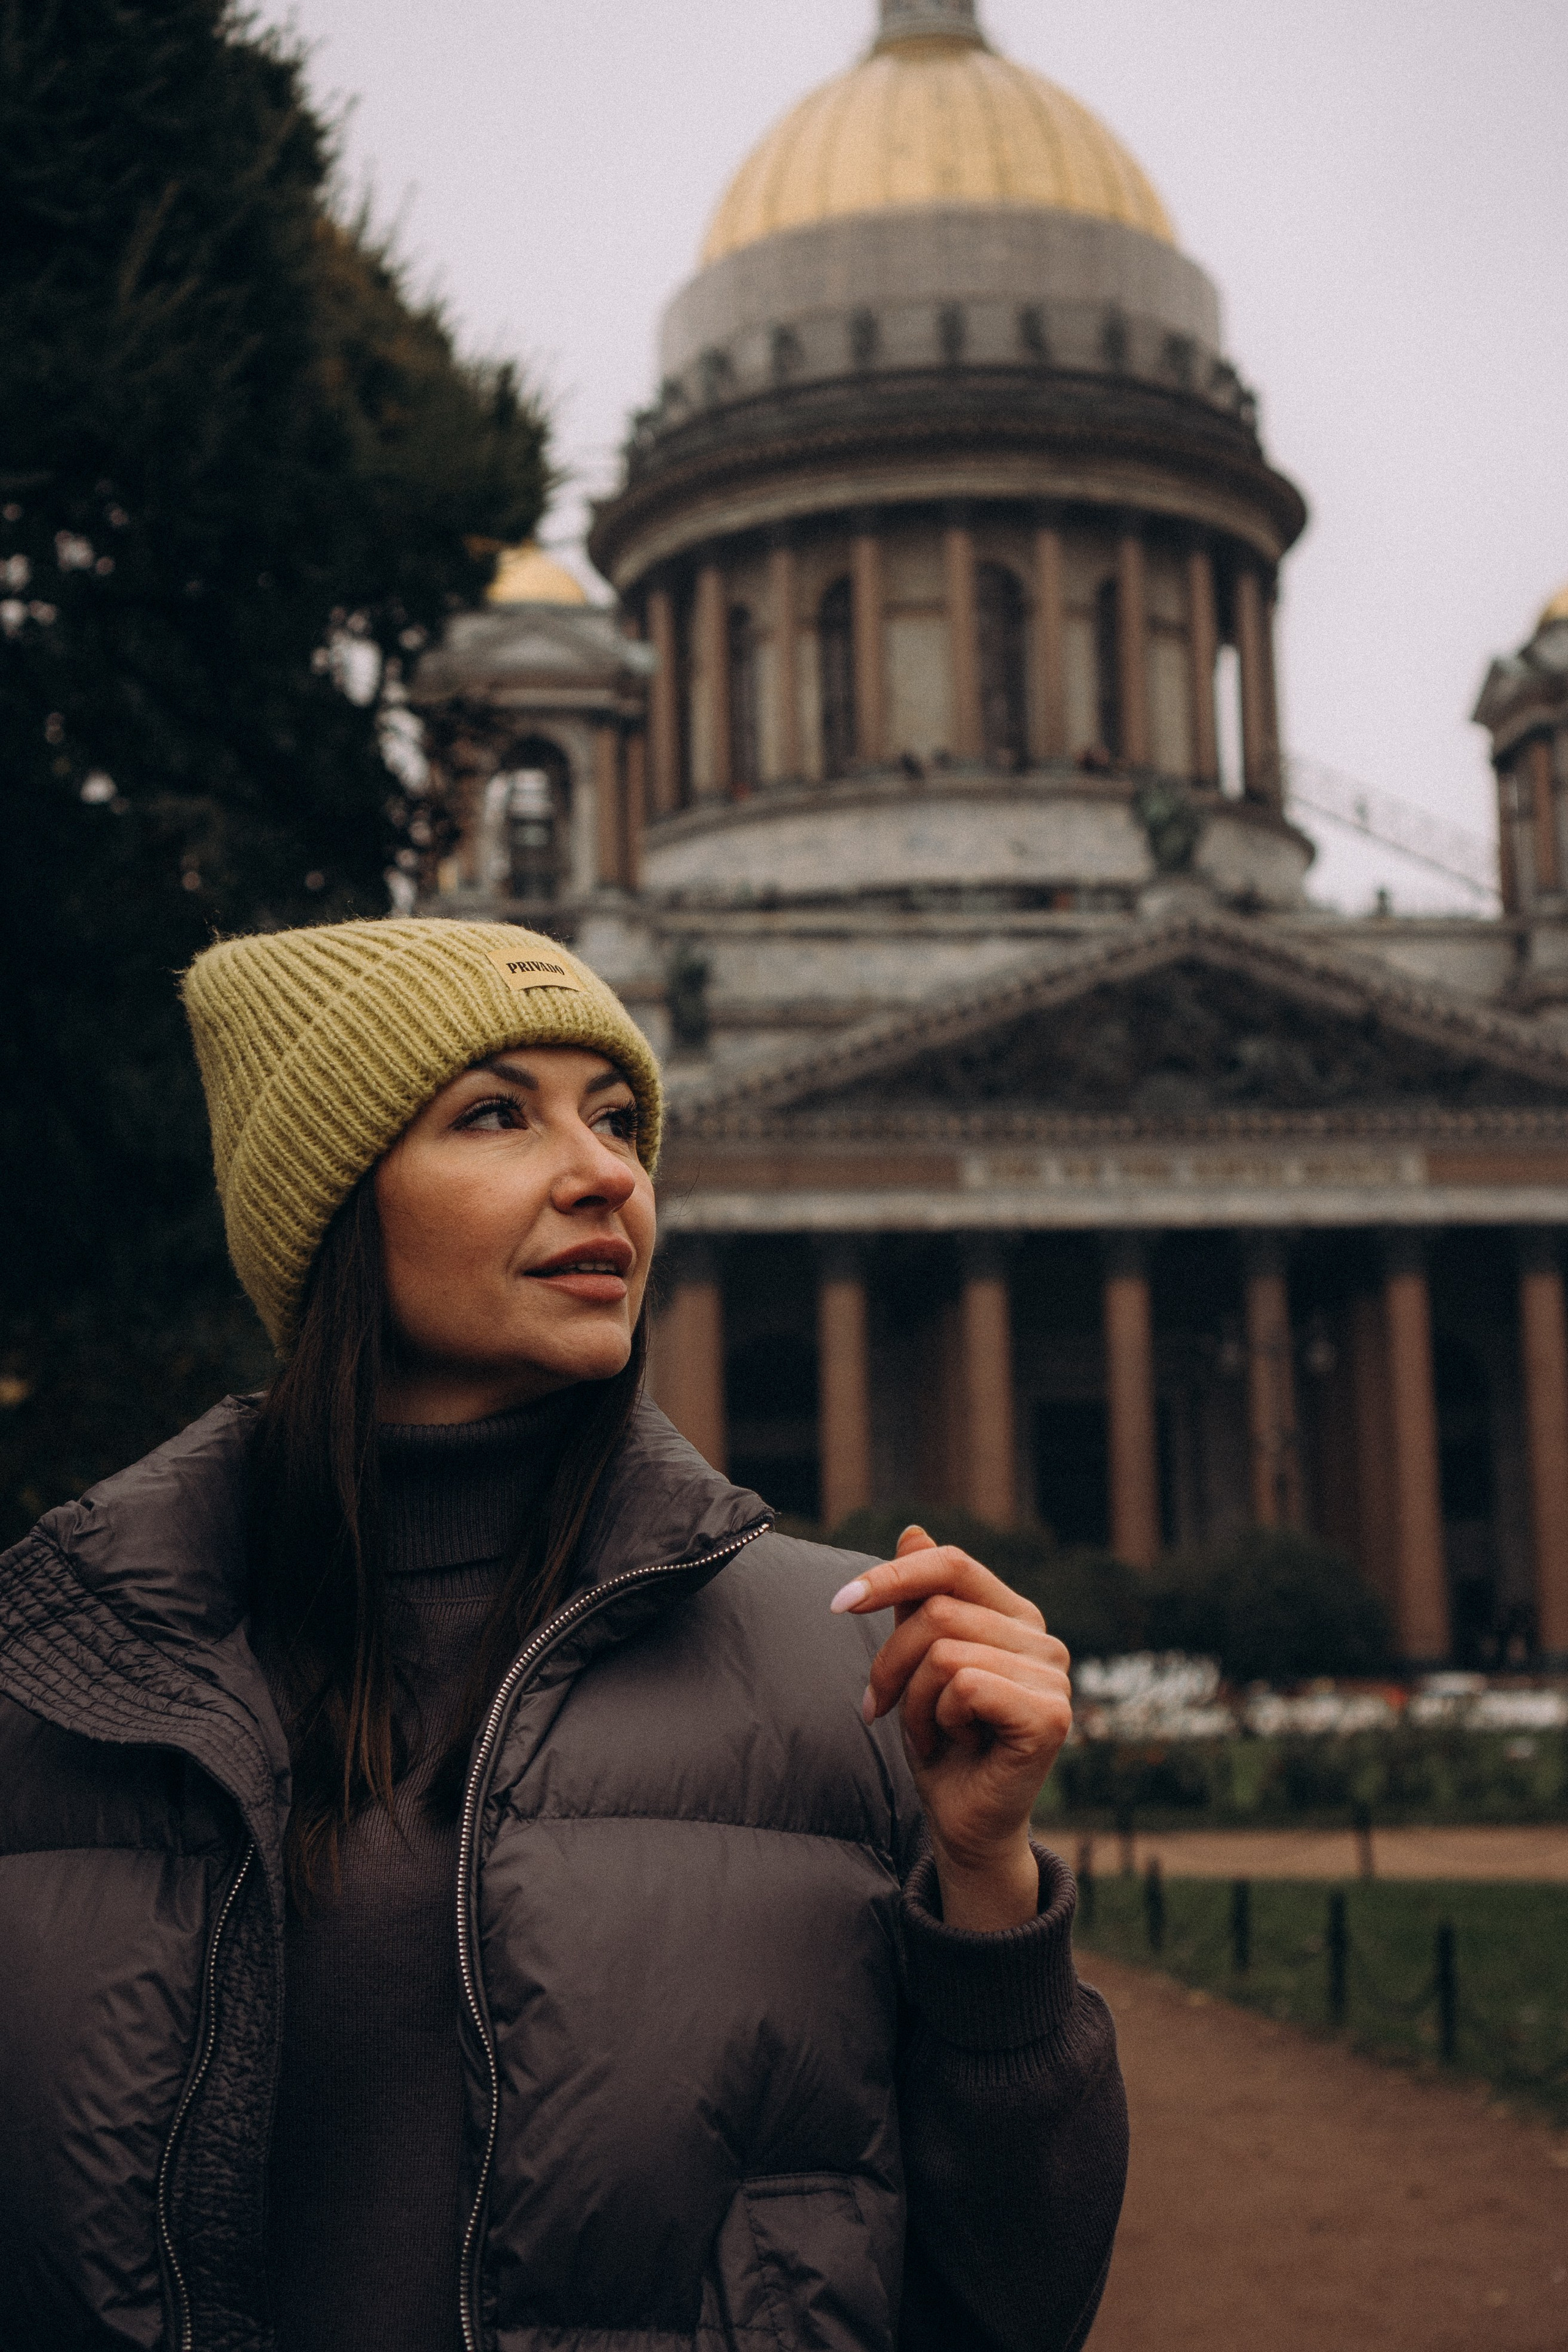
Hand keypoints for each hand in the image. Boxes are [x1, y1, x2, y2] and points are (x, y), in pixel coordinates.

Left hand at [831, 1526, 1072, 1932]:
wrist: (963, 1824)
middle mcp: (1044, 1639)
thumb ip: (918, 1601)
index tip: (838, 1603)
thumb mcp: (916, 1665)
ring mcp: (1054, 1678)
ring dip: (914, 1701)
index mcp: (1016, 1616)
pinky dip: (938, 1719)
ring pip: (945, 1651)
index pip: (952, 1564)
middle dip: (892, 1663)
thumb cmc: (942, 1744)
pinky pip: (965, 1685)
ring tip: (929, 1732)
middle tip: (884, 1709)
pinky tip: (952, 1745)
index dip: (891, 1574)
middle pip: (938, 1611)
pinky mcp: (1050, 1716)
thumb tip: (913, 1530)